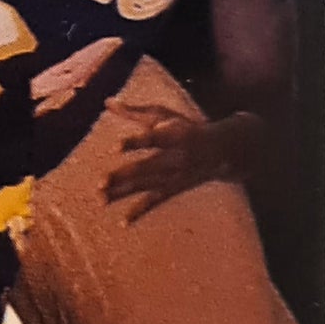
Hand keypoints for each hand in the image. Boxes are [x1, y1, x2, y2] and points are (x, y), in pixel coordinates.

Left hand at [103, 102, 253, 221]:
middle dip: (124, 176)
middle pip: (146, 168)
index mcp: (175, 135)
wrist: (224, 151)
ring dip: (123, 194)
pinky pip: (156, 202)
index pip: (153, 138)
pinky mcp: (175, 188)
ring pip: (146, 186)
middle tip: (100, 182)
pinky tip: (123, 222)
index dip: (136, 142)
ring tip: (100, 199)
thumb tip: (106, 101)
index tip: (115, 146)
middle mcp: (176, 158)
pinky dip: (140, 212)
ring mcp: (176, 176)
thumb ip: (134, 112)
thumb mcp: (164, 115)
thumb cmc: (187, 127)